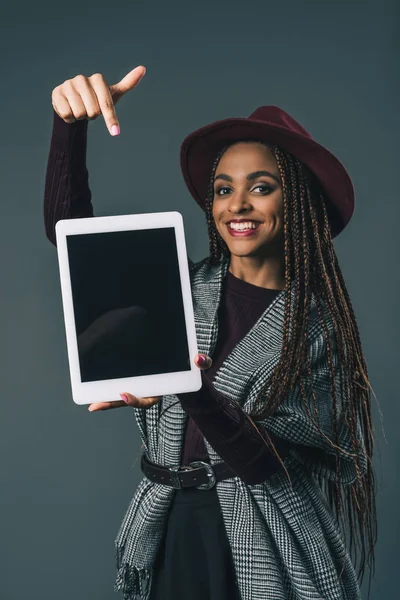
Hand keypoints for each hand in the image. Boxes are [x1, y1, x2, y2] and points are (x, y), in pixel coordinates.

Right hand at [51, 65, 145, 134]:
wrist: (74, 104)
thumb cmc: (96, 99)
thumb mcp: (112, 94)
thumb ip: (128, 83)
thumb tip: (143, 68)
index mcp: (97, 79)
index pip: (107, 104)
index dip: (110, 119)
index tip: (115, 133)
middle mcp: (82, 79)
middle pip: (93, 111)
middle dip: (92, 116)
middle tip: (90, 110)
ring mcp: (68, 85)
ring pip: (80, 113)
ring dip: (81, 117)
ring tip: (79, 109)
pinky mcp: (56, 93)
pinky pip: (67, 114)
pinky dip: (70, 118)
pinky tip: (70, 110)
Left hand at [88, 353, 211, 411]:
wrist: (187, 365)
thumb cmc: (191, 367)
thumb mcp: (199, 365)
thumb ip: (203, 362)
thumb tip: (199, 358)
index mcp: (161, 390)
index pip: (147, 399)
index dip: (135, 400)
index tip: (123, 394)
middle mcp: (148, 391)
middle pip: (128, 400)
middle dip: (112, 404)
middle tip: (97, 405)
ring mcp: (141, 386)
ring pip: (121, 395)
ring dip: (106, 399)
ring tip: (91, 402)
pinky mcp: (135, 378)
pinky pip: (120, 383)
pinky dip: (109, 385)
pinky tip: (94, 383)